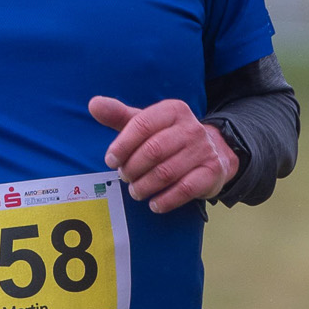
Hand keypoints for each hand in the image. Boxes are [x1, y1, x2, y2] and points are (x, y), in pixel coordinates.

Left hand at [88, 95, 238, 212]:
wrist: (214, 152)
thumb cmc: (169, 138)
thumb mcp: (147, 124)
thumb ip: (120, 116)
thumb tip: (94, 104)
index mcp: (172, 110)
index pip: (142, 125)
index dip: (122, 145)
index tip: (111, 161)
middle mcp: (191, 128)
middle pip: (153, 151)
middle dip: (133, 168)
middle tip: (125, 177)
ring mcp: (204, 150)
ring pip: (166, 172)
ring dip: (145, 186)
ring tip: (136, 192)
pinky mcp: (212, 172)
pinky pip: (185, 189)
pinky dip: (165, 200)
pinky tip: (154, 204)